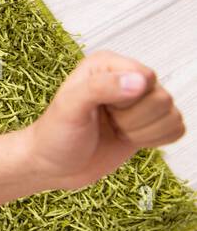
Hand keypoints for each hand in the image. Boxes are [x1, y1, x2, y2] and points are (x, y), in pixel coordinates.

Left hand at [24, 49, 184, 191]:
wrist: (54, 166)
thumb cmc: (55, 135)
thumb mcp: (69, 107)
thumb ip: (100, 87)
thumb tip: (139, 81)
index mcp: (106, 64)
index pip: (145, 77)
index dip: (128, 100)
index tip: (104, 109)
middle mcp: (126, 78)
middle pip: (162, 98)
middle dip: (134, 119)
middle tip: (107, 122)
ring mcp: (140, 101)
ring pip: (172, 115)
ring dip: (143, 132)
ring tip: (115, 130)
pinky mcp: (150, 123)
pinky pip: (176, 129)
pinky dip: (155, 141)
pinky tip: (128, 139)